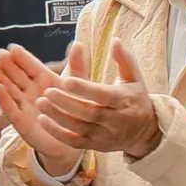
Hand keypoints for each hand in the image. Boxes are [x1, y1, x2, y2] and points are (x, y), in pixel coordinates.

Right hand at [0, 44, 85, 180]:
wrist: (77, 138)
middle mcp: (32, 92)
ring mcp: (25, 106)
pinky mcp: (22, 123)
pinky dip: (5, 100)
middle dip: (8, 65)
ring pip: (10, 90)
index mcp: (44, 80)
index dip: (22, 57)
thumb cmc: (77, 108)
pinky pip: (12, 110)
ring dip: (0, 78)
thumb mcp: (78, 84)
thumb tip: (77, 43)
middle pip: (17, 76)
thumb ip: (77, 65)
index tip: (12, 47)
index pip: (31, 66)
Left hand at [38, 42, 164, 158]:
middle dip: (66, 103)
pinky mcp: (95, 145)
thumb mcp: (134, 78)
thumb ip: (124, 59)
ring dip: (58, 117)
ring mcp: (104, 135)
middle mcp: (114, 119)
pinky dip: (58, 133)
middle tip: (46, 91)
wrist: (145, 132)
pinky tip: (43, 121)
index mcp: (123, 100)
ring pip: (79, 128)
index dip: (84, 89)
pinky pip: (74, 142)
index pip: (102, 95)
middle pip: (88, 113)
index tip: (66, 81)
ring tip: (40, 103)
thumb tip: (114, 40)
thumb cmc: (136, 99)